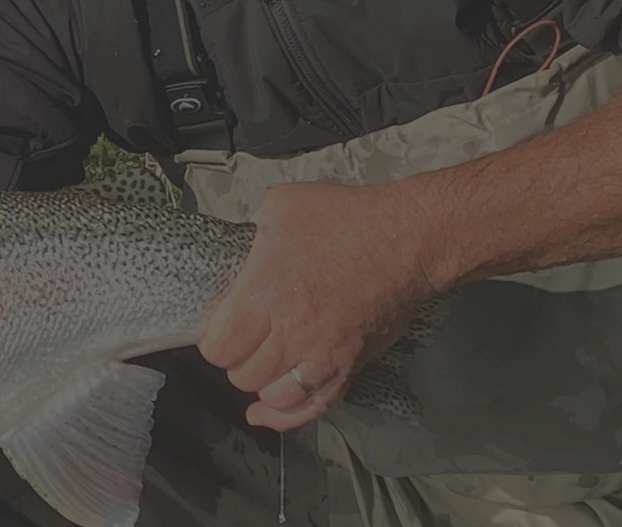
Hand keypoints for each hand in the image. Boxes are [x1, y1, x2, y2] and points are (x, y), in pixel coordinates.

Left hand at [196, 179, 452, 430]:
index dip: (213, 340)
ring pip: (275, 396)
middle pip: (243, 374)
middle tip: (243, 341)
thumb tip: (243, 246)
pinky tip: (266, 414)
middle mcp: (291, 333)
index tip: (219, 327)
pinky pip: (315, 406)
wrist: (409, 239)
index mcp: (265, 293)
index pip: (219, 346)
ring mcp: (323, 355)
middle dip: (236, 360)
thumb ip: (253, 232)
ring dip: (262, 384)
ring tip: (262, 364)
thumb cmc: (345, 217)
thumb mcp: (282, 206)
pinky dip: (287, 416)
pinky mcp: (351, 366)